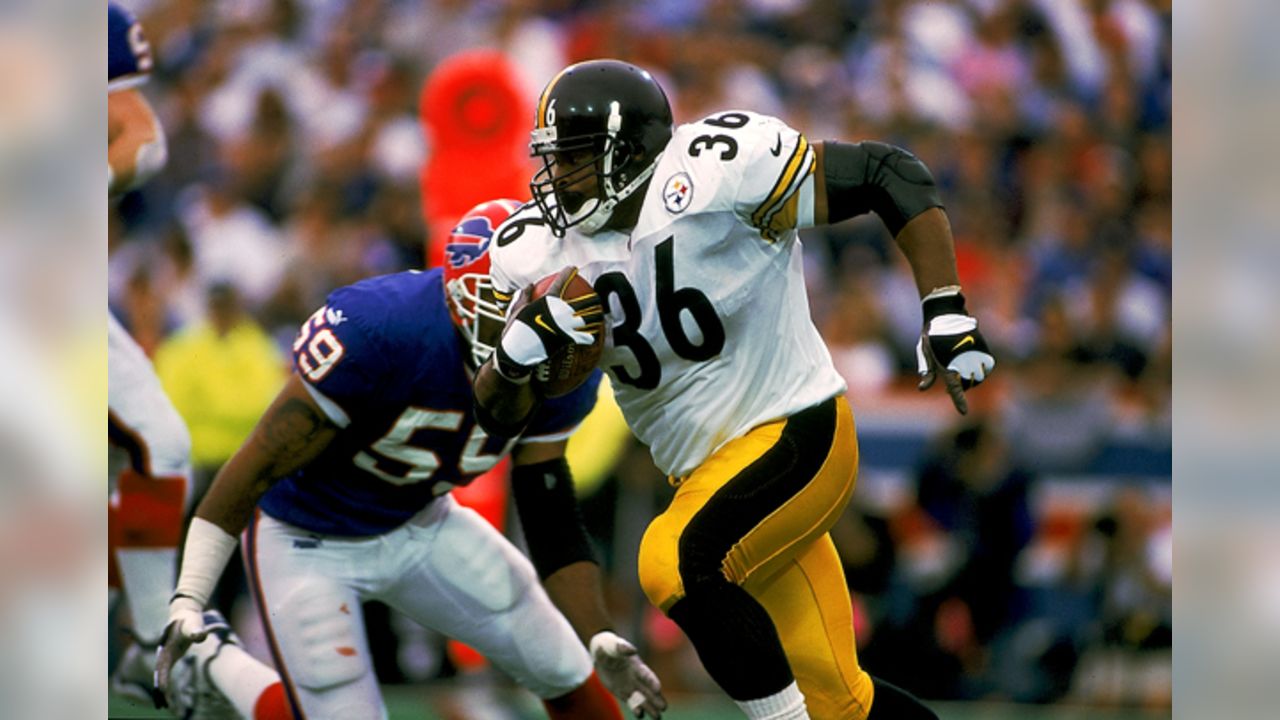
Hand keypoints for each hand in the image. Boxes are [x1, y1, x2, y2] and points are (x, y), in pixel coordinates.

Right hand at [153, 596, 222, 707]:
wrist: (185, 613)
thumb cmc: (190, 619)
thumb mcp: (193, 623)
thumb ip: (196, 629)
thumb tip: (200, 636)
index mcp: (166, 648)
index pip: (162, 668)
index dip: (162, 680)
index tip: (162, 692)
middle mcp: (163, 654)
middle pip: (158, 675)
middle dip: (159, 691)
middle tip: (161, 706)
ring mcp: (166, 656)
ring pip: (160, 677)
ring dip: (160, 691)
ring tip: (163, 706)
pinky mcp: (171, 657)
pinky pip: (165, 674)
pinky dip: (165, 685)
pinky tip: (166, 696)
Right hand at [494, 267, 601, 380]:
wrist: (518, 351)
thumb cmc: (515, 329)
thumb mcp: (517, 309)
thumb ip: (524, 295)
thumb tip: (529, 285)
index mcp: (548, 301)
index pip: (560, 282)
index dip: (568, 273)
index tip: (573, 268)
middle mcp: (561, 311)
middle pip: (584, 302)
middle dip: (592, 298)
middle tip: (595, 297)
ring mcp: (566, 325)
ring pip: (589, 318)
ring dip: (596, 315)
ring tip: (600, 314)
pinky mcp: (568, 339)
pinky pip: (584, 337)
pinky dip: (589, 336)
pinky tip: (592, 336)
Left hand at [590, 631, 666, 718]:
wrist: (601, 655)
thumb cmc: (610, 647)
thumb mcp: (614, 646)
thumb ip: (623, 648)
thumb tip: (632, 650)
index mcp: (637, 666)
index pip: (647, 675)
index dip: (652, 681)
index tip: (658, 689)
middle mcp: (637, 678)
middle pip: (649, 690)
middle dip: (656, 699)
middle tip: (664, 707)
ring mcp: (631, 686)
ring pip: (643, 699)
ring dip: (650, 708)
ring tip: (658, 717)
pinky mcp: (623, 693)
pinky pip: (631, 702)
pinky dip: (636, 709)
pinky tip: (640, 715)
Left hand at [915, 289, 994, 414]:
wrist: (945, 313)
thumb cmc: (932, 335)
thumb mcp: (925, 353)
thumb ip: (927, 371)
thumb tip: (922, 388)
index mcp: (948, 365)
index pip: (955, 389)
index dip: (959, 402)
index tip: (964, 413)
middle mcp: (962, 362)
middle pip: (967, 385)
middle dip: (961, 387)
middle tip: (951, 384)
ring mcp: (974, 355)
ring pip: (978, 376)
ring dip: (971, 378)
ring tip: (961, 372)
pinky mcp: (982, 347)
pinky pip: (986, 365)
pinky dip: (981, 369)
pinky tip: (972, 365)